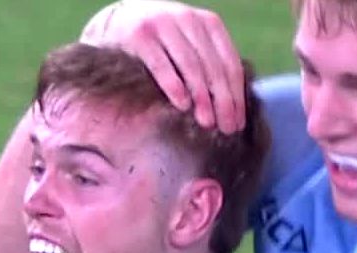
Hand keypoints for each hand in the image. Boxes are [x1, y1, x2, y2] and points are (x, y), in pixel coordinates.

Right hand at [80, 0, 245, 132]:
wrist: (118, 22)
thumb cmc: (162, 45)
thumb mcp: (190, 47)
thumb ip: (211, 66)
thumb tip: (235, 109)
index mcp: (208, 23)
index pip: (230, 63)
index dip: (236, 95)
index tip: (238, 123)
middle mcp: (188, 19)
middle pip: (213, 67)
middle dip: (223, 101)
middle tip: (226, 129)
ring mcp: (163, 24)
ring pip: (191, 65)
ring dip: (202, 97)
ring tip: (207, 122)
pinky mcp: (140, 35)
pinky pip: (161, 64)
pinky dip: (174, 85)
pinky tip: (182, 105)